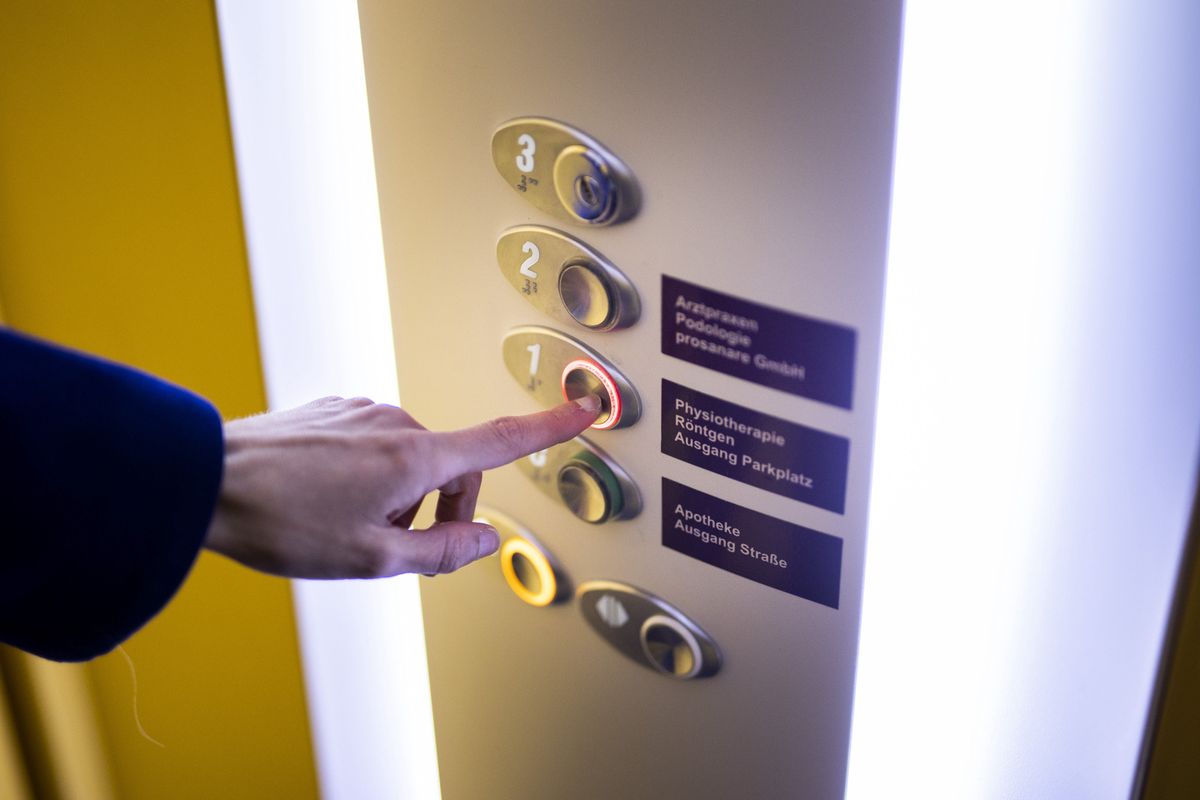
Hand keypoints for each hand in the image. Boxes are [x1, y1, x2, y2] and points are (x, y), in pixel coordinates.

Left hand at [204, 394, 600, 578]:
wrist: (201, 481)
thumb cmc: (279, 520)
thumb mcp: (371, 558)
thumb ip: (442, 552)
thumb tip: (488, 542)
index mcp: (414, 456)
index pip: (500, 439)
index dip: (550, 426)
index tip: (587, 406)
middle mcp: (394, 422)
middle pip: (450, 469)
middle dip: (435, 510)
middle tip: (388, 547)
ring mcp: (360, 412)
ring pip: (407, 462)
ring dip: (396, 497)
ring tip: (341, 526)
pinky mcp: (332, 412)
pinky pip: (373, 447)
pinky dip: (367, 477)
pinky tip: (322, 500)